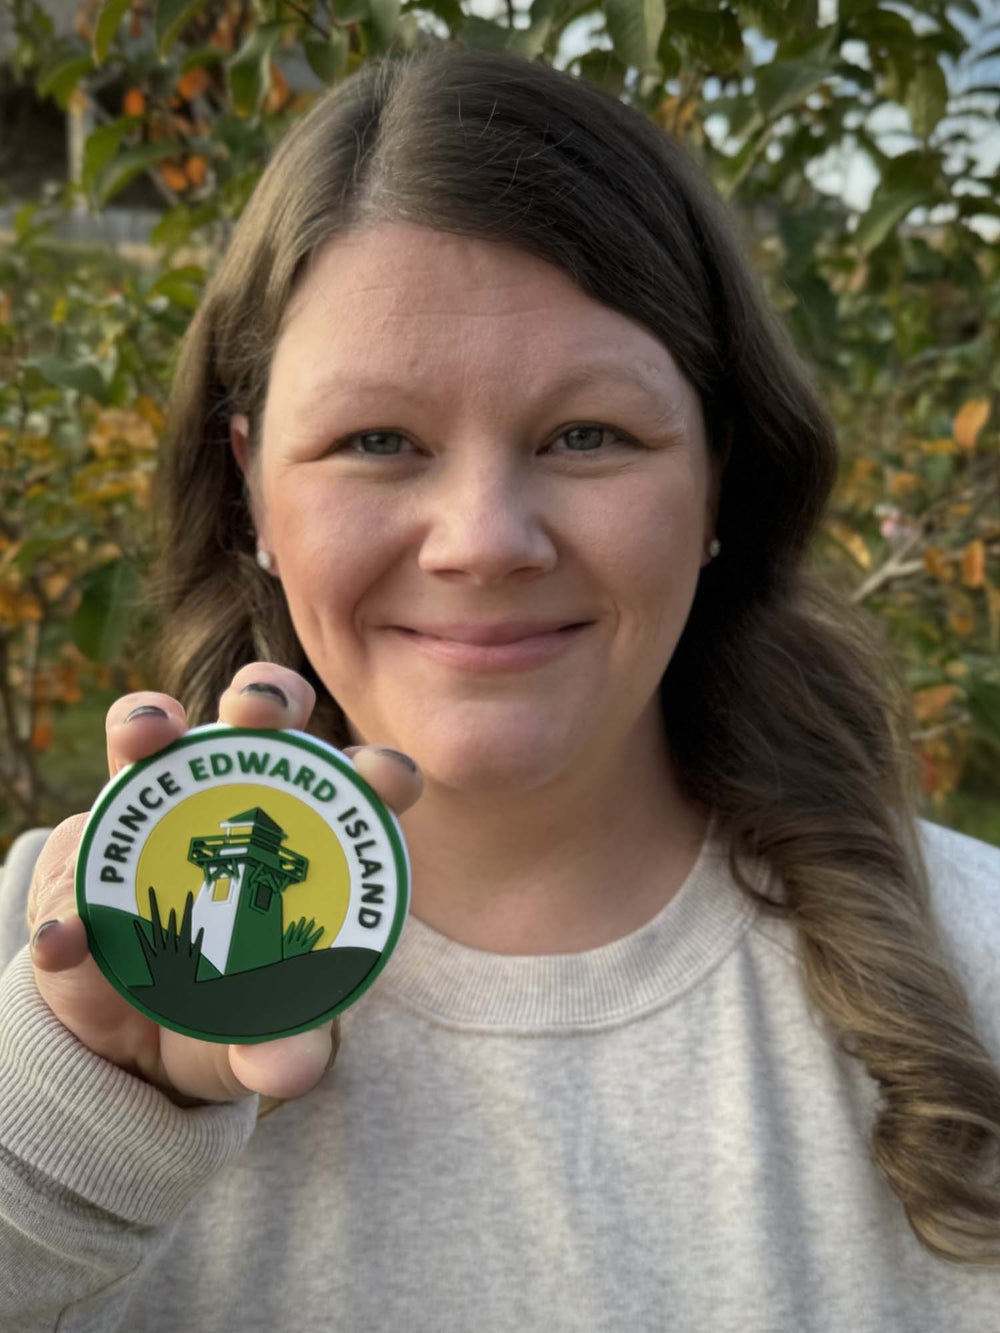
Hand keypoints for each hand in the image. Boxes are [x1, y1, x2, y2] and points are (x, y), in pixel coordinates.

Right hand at [26, 664, 421, 1106]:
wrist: (134, 1050)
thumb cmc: (228, 1019)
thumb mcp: (258, 1043)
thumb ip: (280, 1051)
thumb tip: (291, 1064)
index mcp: (308, 840)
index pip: (358, 783)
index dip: (379, 768)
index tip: (385, 779)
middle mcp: (233, 802)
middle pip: (259, 721)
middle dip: (267, 695)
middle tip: (258, 714)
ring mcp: (154, 813)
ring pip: (152, 735)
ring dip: (148, 721)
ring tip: (147, 738)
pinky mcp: (85, 855)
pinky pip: (69, 863)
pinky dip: (65, 906)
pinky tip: (68, 944)